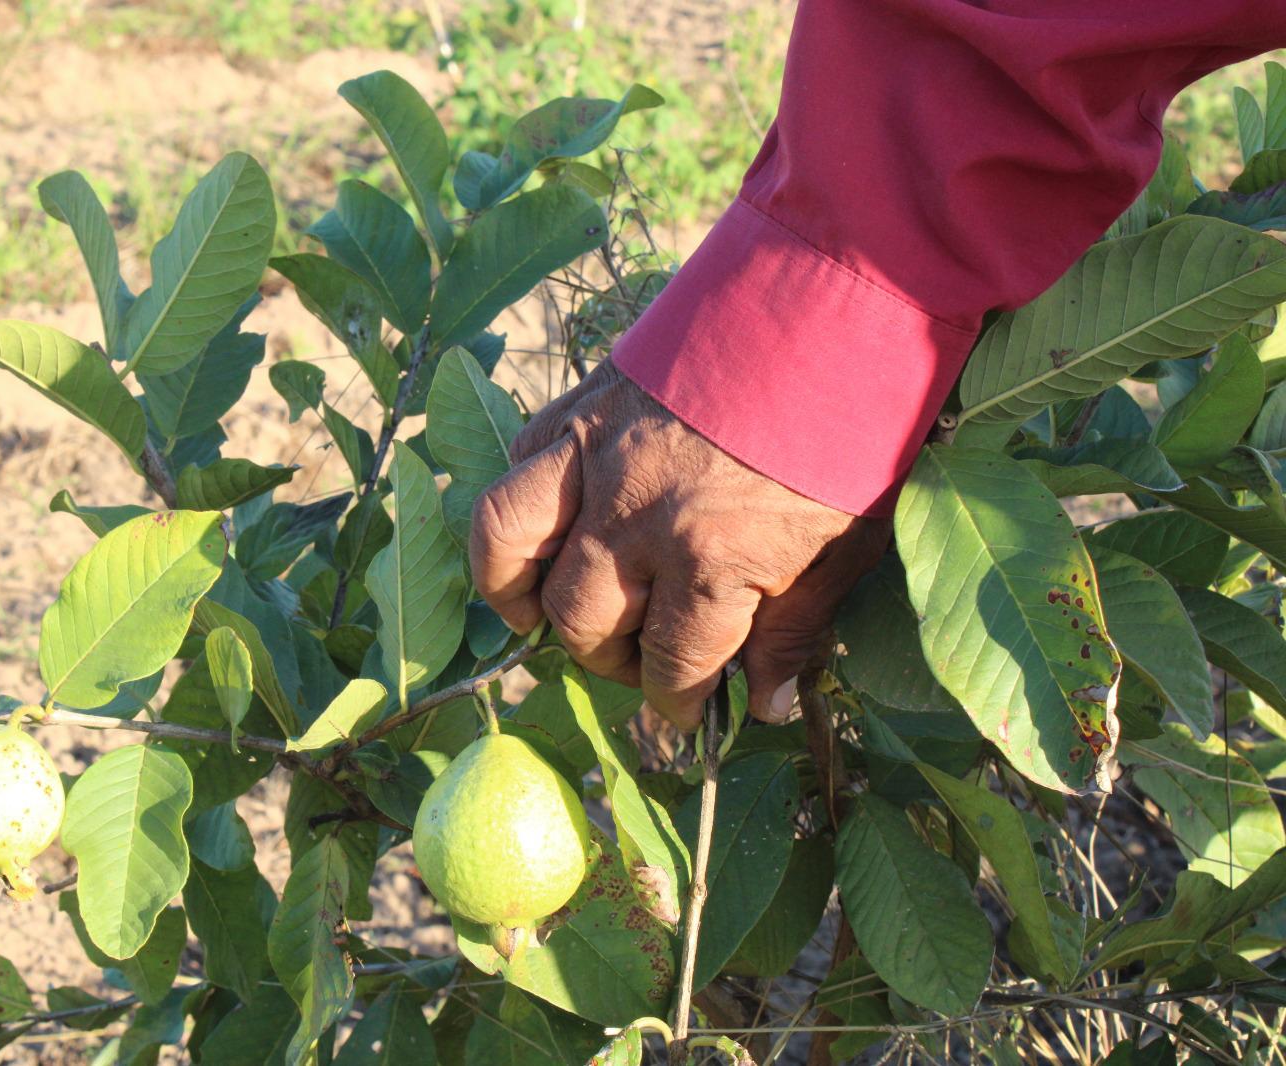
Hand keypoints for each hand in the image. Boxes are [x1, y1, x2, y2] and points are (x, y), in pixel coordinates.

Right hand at [470, 360, 889, 729]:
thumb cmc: (858, 428)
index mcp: (710, 559)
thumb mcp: (847, 544)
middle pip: (585, 621)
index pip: (671, 664)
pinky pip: (517, 466)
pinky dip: (515, 508)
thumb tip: (767, 706)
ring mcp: (597, 457)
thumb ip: (797, 631)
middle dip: (610, 659)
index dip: (680, 702)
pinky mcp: (582, 404)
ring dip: (517, 593)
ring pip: (511, 545)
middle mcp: (636, 517)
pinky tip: (542, 532)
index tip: (691, 712)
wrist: (839, 302)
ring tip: (540, 615)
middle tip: (640, 659)